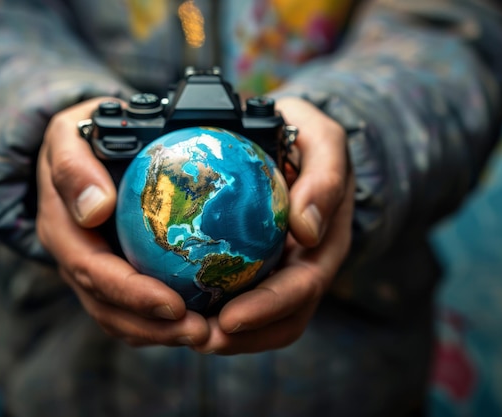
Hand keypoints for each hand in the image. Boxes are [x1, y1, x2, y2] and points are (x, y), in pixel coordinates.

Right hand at [36, 98, 209, 346]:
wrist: (82, 148)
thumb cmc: (83, 136)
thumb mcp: (69, 136)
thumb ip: (73, 167)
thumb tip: (95, 208)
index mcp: (61, 228)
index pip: (93, 272)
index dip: (132, 294)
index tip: (174, 304)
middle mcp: (73, 257)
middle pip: (108, 308)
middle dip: (154, 328)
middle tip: (201, 333)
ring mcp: (91, 270)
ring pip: (120, 317)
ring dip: (160, 333)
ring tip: (205, 334)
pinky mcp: (112, 273)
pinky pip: (133, 308)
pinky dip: (161, 321)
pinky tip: (200, 318)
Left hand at [192, 97, 354, 353]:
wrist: (290, 139)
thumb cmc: (304, 136)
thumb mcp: (322, 140)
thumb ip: (325, 178)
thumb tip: (307, 230)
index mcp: (324, 245)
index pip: (301, 289)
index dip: (268, 310)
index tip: (229, 319)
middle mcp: (304, 267)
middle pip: (281, 320)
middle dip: (241, 337)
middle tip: (195, 337)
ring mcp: (280, 272)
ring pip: (258, 321)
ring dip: (223, 335)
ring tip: (180, 331)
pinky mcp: (255, 268)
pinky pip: (235, 297)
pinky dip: (210, 309)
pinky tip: (175, 304)